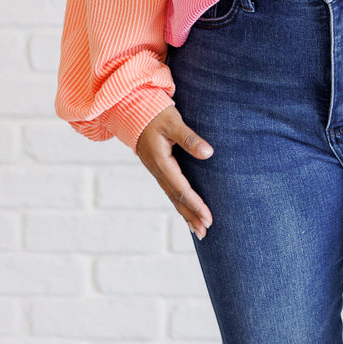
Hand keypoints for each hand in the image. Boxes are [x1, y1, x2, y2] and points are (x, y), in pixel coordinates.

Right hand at [136, 105, 213, 239]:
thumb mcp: (173, 122)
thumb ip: (190, 138)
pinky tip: (186, 212)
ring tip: (198, 231)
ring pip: (173, 197)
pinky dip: (179, 204)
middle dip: (191, 216)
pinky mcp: (159, 169)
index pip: (181, 189)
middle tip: (205, 232)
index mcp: (161, 162)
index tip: (207, 217)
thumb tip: (208, 153)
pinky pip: (170, 191)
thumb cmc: (156, 114)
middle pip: (177, 199)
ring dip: (186, 214)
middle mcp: (158, 171)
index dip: (195, 204)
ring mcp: (158, 171)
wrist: (134, 112)